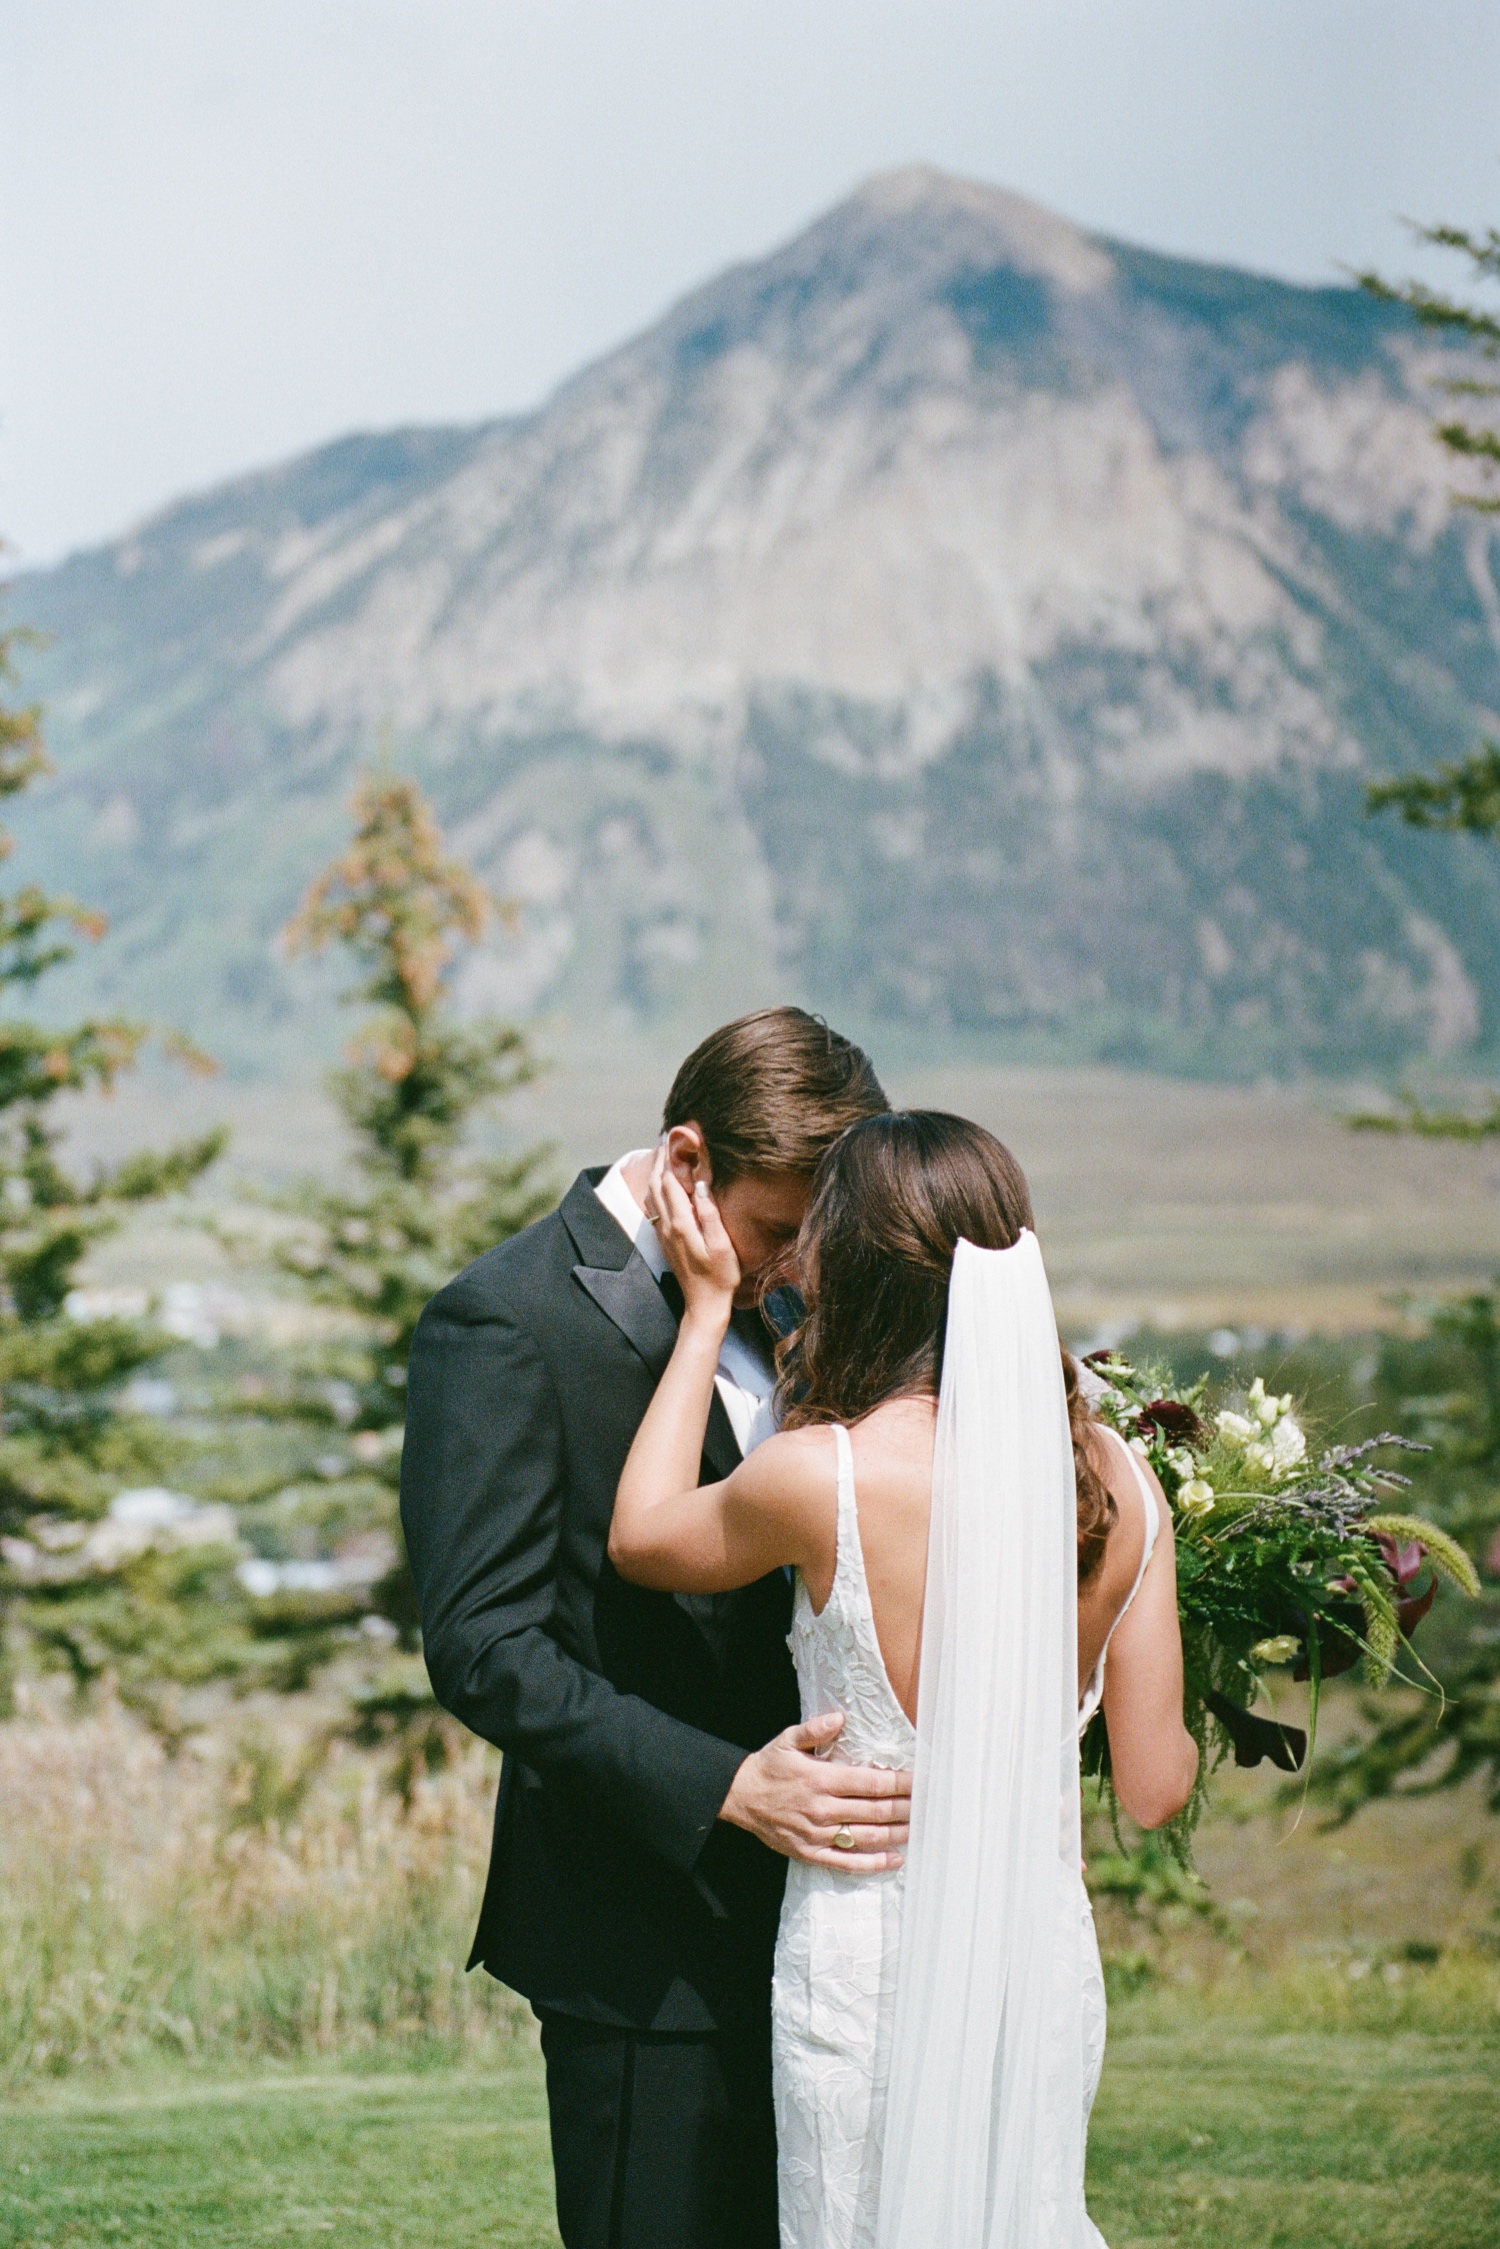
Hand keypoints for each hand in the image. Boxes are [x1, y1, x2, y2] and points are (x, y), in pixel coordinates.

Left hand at [647, 1145, 739, 1327]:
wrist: (704, 1304)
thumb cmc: (720, 1275)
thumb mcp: (722, 1244)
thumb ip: (710, 1213)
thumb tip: (700, 1184)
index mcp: (681, 1224)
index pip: (668, 1182)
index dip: (669, 1159)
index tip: (672, 1139)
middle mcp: (667, 1226)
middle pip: (655, 1185)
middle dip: (659, 1161)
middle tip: (667, 1140)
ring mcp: (663, 1234)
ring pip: (652, 1196)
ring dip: (656, 1174)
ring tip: (665, 1156)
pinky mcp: (664, 1240)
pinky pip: (654, 1208)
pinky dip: (656, 1190)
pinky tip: (664, 1185)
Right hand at [718, 1712, 910, 1872]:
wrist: (740, 1797)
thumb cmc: (769, 1766)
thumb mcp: (788, 1740)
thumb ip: (816, 1729)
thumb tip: (840, 1718)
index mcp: (822, 1779)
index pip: (872, 1783)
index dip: (900, 1783)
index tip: (921, 1781)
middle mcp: (823, 1809)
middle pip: (876, 1811)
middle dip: (906, 1807)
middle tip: (929, 1804)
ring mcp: (818, 1834)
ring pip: (867, 1837)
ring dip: (897, 1833)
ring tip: (919, 1828)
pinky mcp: (811, 1853)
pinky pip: (848, 1862)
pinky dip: (874, 1863)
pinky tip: (895, 1859)